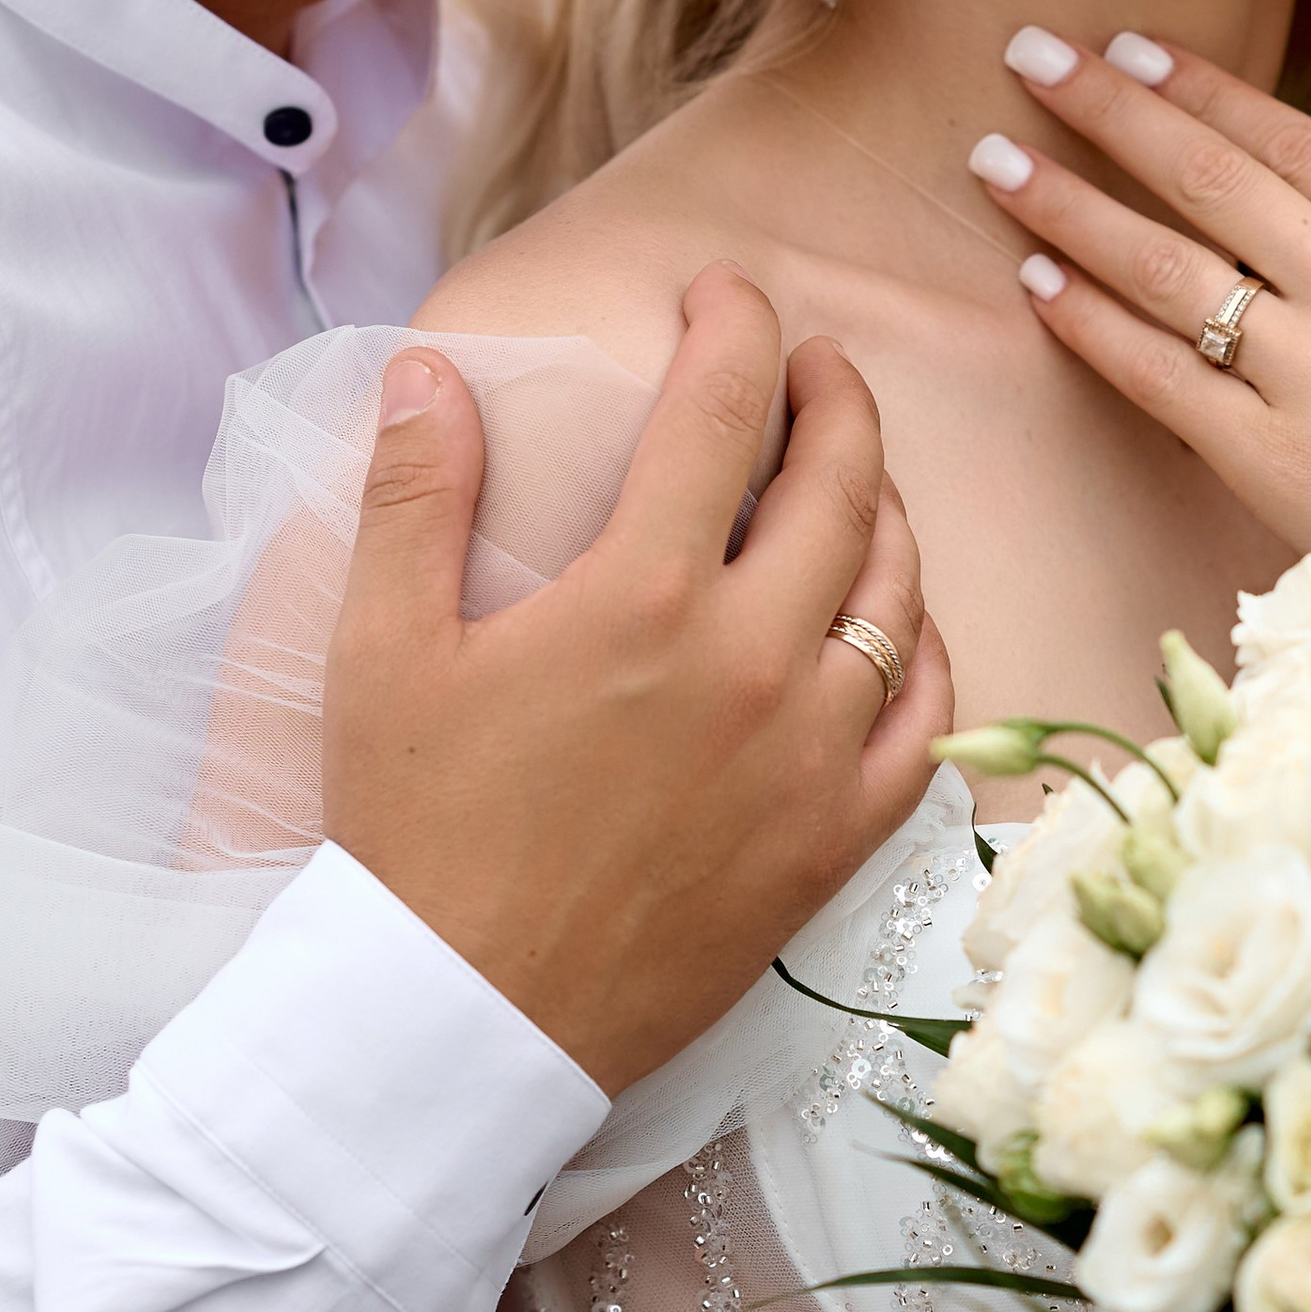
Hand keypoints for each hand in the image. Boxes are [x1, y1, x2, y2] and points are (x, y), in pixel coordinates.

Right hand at [322, 265, 952, 1090]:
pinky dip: (925, 644)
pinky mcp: (839, 837)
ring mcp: (813, 754)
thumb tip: (430, 369)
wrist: (464, 1019)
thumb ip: (416, 493)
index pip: (724, 408)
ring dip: (885, 506)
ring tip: (851, 475)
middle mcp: (753, 661)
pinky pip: (929, 715)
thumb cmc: (413, 832)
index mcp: (641, 597)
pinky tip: (895, 617)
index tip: (723, 292)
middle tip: (810, 362)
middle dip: (833, 394)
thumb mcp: (381, 649)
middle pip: (842, 480)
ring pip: (898, 587)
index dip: (735, 325)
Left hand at [973, 27, 1310, 556]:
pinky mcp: (1274, 461)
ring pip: (1168, 266)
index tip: (1134, 45)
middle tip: (1027, 56)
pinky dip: (1093, 326)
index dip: (1207, 92)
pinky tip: (1037, 286)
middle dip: (1111, 111)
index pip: (1300, 145)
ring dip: (1071, 207)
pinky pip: (1162, 376)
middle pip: (1215, 181)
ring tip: (994, 159)